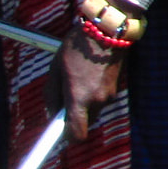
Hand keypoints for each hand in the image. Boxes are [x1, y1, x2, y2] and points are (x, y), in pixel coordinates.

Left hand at [49, 6, 134, 142]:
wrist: (109, 29)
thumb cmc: (77, 47)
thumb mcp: (56, 69)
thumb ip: (52, 95)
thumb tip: (52, 113)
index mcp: (79, 98)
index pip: (76, 134)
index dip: (66, 139)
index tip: (56, 138)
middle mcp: (97, 101)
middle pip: (84, 123)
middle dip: (73, 116)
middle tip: (63, 98)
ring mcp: (109, 95)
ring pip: (92, 111)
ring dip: (83, 103)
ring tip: (76, 79)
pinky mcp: (115, 87)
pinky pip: (100, 99)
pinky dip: (92, 93)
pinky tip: (87, 74)